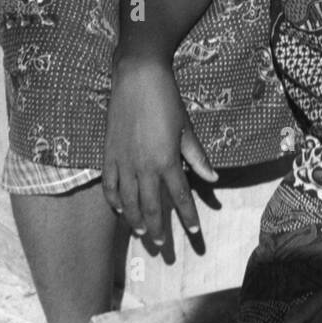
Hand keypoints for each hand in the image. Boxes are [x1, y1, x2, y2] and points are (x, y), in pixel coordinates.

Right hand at [103, 58, 217, 243]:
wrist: (137, 78)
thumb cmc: (167, 100)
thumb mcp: (186, 128)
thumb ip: (197, 156)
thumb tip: (212, 178)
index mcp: (167, 161)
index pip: (180, 198)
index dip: (188, 217)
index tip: (194, 232)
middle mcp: (144, 167)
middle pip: (152, 206)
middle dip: (158, 228)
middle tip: (162, 245)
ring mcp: (123, 162)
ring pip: (128, 201)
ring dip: (135, 220)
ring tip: (141, 233)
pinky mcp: (109, 154)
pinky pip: (109, 185)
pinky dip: (114, 200)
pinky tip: (118, 209)